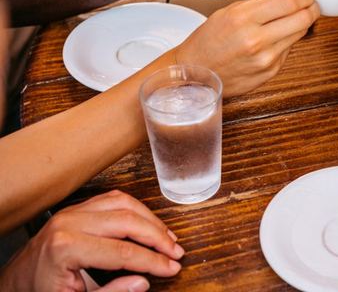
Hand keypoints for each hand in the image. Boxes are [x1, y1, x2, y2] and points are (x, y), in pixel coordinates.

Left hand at [0, 190, 181, 291]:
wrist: (15, 285)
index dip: (153, 261)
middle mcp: (68, 223)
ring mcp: (71, 212)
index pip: (122, 252)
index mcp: (65, 248)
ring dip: (150, 220)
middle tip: (176, 252)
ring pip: (123, 204)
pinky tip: (149, 224)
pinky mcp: (76, 209)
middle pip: (127, 221)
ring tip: (168, 238)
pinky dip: (136, 210)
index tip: (172, 268)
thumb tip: (143, 282)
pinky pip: (113, 199)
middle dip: (157, 237)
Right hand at [173, 0, 319, 96]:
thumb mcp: (231, 11)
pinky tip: (274, 38)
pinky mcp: (271, 72)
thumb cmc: (209, 40)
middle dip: (311, 6)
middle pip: (304, 18)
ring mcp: (266, 59)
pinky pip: (290, 49)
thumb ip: (265, 0)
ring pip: (301, 33)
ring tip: (290, 17)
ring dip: (301, 22)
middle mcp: (257, 40)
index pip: (291, 0)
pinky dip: (287, 40)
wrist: (195, 74)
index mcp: (244, 19)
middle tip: (308, 2)